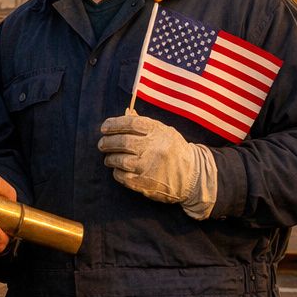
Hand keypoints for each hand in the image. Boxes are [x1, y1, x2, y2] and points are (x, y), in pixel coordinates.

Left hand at [97, 113, 215, 218]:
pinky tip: (117, 170)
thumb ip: (145, 124)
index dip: (114, 124)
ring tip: (108, 158)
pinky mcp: (146, 183)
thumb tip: (126, 113)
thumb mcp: (165, 132)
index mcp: (159, 132)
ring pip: (120, 160)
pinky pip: (123, 177)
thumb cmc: (175, 151)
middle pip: (123, 142)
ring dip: (110, 158)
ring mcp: (150, 167)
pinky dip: (117, 172)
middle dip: (108, 142)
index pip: (131, 124)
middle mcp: (154, 148)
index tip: (104, 127)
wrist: (194, 176)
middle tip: (102, 144)